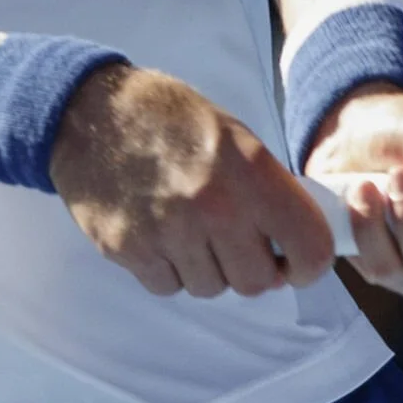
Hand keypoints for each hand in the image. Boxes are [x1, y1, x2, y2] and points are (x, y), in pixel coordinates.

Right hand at [49, 63, 336, 296]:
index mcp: (251, 171)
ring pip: (212, 288)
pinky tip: (163, 235)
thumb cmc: (171, 120)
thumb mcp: (236, 136)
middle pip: (257, 282)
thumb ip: (268, 190)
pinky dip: (171, 271)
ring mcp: (169, 233)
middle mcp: (215, 207)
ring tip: (194, 230)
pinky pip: (170, 287)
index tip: (298, 264)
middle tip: (241, 245)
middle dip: (255, 270)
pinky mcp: (130, 251)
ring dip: (210, 269)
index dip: (310, 265)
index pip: (308, 246)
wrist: (91, 114)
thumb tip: (292, 244)